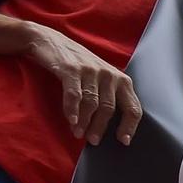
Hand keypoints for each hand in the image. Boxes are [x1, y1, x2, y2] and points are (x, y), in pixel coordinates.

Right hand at [23, 24, 141, 144]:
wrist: (50, 40)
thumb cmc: (79, 65)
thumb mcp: (102, 77)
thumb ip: (110, 96)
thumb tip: (114, 127)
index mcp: (121, 80)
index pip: (132, 107)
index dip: (130, 126)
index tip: (124, 141)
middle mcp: (109, 75)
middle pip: (109, 109)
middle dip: (101, 128)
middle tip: (93, 141)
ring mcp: (91, 71)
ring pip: (92, 104)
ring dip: (85, 122)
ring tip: (78, 134)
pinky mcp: (71, 69)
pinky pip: (74, 95)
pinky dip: (73, 110)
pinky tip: (72, 121)